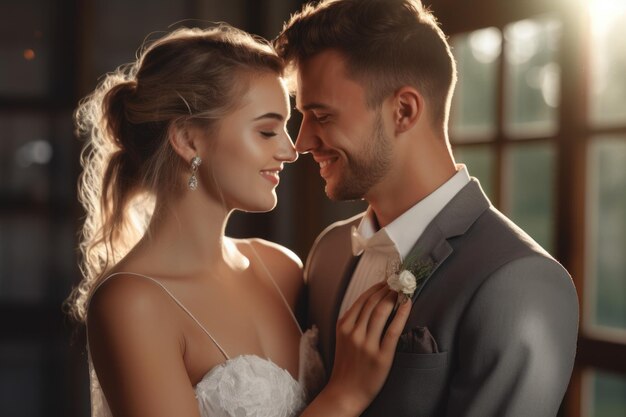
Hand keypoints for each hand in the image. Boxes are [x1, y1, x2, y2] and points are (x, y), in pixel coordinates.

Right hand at [326, 281, 411, 413]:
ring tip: (403, 290)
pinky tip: (408, 304)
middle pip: (373, 303)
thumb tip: (371, 302)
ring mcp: (367, 344)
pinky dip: (402, 313)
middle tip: (399, 281)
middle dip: (388, 289)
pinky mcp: (381, 356)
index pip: (363, 300)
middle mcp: (354, 333)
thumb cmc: (347, 365)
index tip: (387, 280)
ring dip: (394, 297)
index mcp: (343, 326)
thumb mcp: (342, 339)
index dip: (377, 287)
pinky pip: (393, 330)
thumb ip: (352, 321)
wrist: (345, 392)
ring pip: (382, 312)